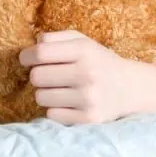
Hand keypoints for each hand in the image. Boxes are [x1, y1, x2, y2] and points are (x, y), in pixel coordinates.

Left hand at [19, 30, 133, 124]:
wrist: (129, 87)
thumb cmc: (97, 61)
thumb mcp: (81, 41)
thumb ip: (55, 38)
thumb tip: (33, 45)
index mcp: (83, 50)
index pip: (40, 53)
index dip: (26, 56)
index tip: (26, 59)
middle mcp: (87, 73)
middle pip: (36, 76)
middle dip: (37, 75)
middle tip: (48, 75)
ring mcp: (88, 98)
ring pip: (41, 97)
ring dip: (45, 93)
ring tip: (60, 89)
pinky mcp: (88, 119)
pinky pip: (51, 115)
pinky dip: (55, 109)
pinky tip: (68, 103)